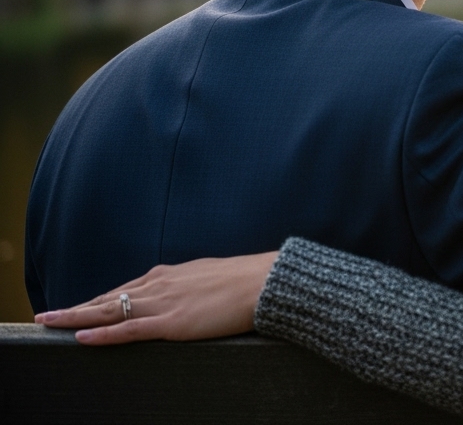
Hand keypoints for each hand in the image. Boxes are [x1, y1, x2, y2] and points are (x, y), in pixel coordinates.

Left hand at [34, 251, 278, 344]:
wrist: (265, 282)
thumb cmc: (248, 281)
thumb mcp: (214, 278)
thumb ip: (195, 286)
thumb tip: (192, 296)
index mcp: (172, 274)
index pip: (126, 288)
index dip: (99, 299)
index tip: (80, 306)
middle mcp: (160, 284)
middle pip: (108, 298)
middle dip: (76, 307)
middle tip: (47, 315)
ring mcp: (163, 303)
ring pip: (108, 312)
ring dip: (76, 318)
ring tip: (49, 323)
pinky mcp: (171, 322)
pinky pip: (127, 330)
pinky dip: (101, 335)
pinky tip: (81, 338)